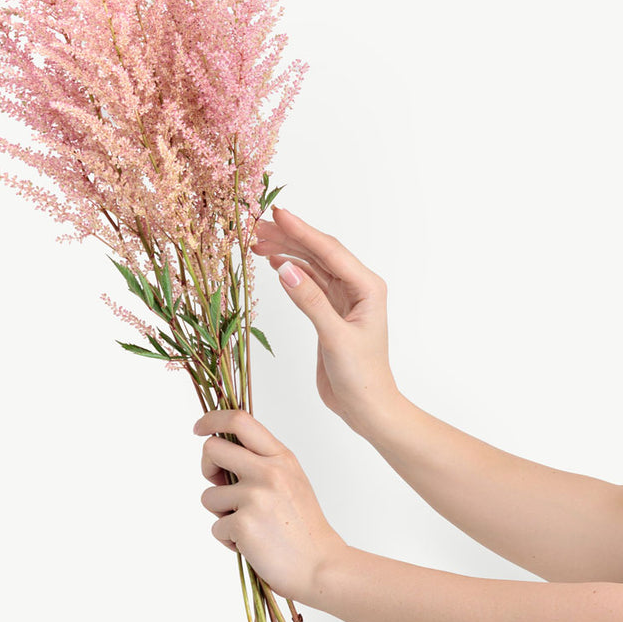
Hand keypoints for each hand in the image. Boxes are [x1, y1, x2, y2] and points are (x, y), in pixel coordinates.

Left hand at [193, 408, 345, 604]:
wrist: (321, 566)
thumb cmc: (303, 528)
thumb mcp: (290, 481)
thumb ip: (262, 462)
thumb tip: (221, 451)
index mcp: (281, 458)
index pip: (239, 420)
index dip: (212, 419)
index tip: (199, 428)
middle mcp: (269, 471)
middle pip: (211, 449)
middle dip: (207, 469)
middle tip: (219, 486)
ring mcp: (255, 496)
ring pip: (208, 496)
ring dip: (221, 515)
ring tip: (249, 527)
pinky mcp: (244, 523)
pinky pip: (216, 527)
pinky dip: (229, 540)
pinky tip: (252, 545)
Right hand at [252, 206, 399, 433]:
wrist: (366, 406)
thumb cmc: (361, 376)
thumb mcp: (335, 337)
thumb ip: (310, 301)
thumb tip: (285, 268)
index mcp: (367, 287)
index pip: (329, 250)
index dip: (301, 231)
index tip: (276, 214)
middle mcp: (358, 287)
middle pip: (319, 252)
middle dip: (289, 237)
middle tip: (256, 226)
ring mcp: (344, 298)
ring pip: (312, 265)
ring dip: (287, 251)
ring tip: (257, 241)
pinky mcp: (330, 312)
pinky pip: (309, 282)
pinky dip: (290, 271)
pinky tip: (273, 262)